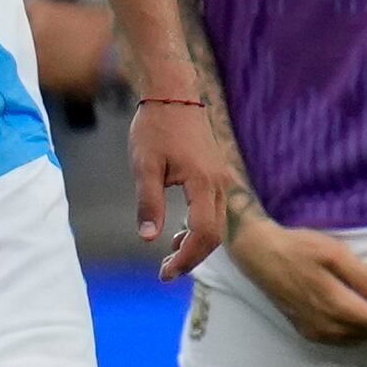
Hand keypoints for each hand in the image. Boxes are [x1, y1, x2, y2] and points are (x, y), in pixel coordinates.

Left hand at [130, 96, 235, 274]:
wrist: (173, 94)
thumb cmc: (156, 126)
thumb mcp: (144, 166)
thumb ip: (148, 203)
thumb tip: (148, 238)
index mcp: (204, 183)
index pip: (204, 234)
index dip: (186, 258)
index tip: (165, 273)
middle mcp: (220, 183)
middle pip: (215, 235)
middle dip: (191, 257)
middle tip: (165, 272)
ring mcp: (221, 178)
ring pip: (217, 224)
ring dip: (196, 244)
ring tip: (170, 255)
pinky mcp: (217, 174)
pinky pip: (214, 210)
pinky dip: (199, 227)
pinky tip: (178, 232)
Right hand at [231, 213, 366, 343]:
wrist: (259, 255)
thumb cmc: (298, 248)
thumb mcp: (334, 251)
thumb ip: (362, 276)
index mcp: (336, 308)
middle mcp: (327, 328)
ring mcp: (316, 333)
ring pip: (358, 339)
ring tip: (366, 296)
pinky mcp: (307, 332)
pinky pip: (342, 338)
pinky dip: (354, 326)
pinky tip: (349, 305)